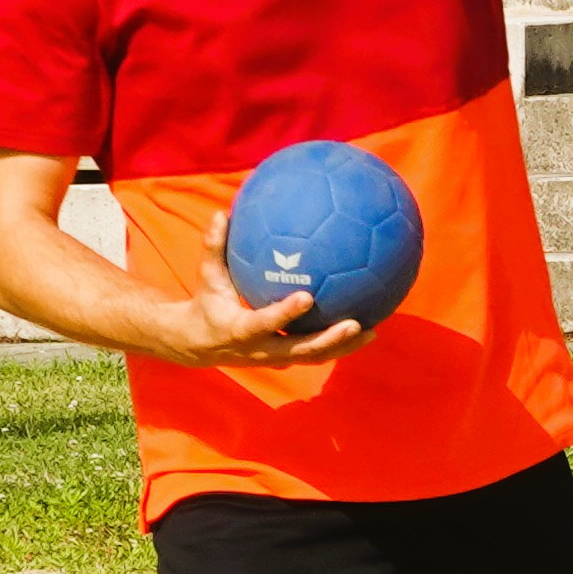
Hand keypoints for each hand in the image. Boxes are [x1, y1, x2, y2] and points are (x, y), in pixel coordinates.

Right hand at [150, 262, 361, 367]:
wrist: (200, 344)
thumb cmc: (208, 303)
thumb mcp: (208, 277)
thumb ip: (214, 247)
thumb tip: (222, 213)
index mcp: (240, 330)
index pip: (265, 323)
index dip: (285, 313)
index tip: (307, 296)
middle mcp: (261, 349)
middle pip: (299, 350)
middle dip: (328, 340)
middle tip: (354, 324)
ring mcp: (275, 358)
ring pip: (313, 357)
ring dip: (342, 347)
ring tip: (372, 332)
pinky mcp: (285, 360)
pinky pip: (316, 354)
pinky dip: (340, 345)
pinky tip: (366, 330)